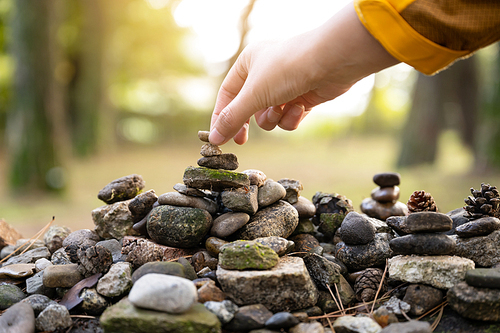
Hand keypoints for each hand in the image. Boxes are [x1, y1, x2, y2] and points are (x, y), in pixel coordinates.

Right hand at [209, 3, 398, 144]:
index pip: (227, 95)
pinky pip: (288, 116)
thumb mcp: (253, 96)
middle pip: (247, 108)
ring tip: (281, 108)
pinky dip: (292, 116)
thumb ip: (232, 119)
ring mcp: (285, 86)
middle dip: (248, 123)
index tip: (218, 138)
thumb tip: (214, 139)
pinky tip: (300, 107)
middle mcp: (265, 74)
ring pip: (269, 116)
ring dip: (273, 118)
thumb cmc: (287, 70)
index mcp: (248, 64)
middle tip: (241, 142)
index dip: (221, 116)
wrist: (331, 62)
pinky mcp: (303, 97)